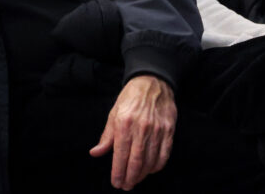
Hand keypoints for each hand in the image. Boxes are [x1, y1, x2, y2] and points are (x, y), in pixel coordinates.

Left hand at [90, 75, 176, 189]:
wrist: (152, 83)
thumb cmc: (129, 99)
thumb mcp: (113, 114)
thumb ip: (106, 136)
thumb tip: (95, 153)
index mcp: (123, 123)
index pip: (120, 154)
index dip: (118, 171)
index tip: (116, 182)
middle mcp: (141, 128)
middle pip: (136, 161)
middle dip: (130, 177)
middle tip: (125, 186)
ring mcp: (157, 130)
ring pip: (150, 160)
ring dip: (143, 174)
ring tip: (135, 180)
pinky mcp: (169, 131)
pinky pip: (164, 154)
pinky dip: (157, 165)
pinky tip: (151, 170)